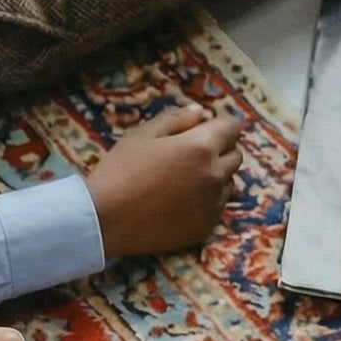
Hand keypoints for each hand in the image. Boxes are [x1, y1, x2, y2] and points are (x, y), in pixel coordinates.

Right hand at [83, 101, 241, 261]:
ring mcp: (212, 204)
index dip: (220, 124)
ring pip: (228, 184)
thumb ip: (175, 119)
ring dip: (216, 177)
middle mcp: (215, 174)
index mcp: (201, 146)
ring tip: (187, 181)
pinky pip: (216, 209)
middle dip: (221, 149)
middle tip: (192, 155)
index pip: (233, 127)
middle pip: (235, 156)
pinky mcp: (204, 228)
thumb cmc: (119, 171)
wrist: (104, 220)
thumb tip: (200, 112)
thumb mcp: (141, 135)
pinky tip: (182, 204)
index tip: (205, 128)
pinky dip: (206, 202)